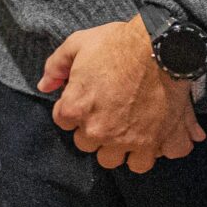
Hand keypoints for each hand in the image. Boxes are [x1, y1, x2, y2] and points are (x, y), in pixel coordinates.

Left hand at [37, 16, 203, 171]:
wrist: (162, 46)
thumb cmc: (119, 43)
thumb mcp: (78, 43)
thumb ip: (56, 66)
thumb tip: (44, 85)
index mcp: (76, 107)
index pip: (63, 121)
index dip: (73, 108)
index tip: (85, 99)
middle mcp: (98, 130)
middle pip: (86, 144)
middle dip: (92, 129)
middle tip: (105, 112)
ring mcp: (126, 140)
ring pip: (111, 160)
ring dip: (115, 148)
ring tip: (124, 130)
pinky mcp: (153, 142)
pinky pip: (143, 163)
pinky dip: (145, 154)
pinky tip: (146, 140)